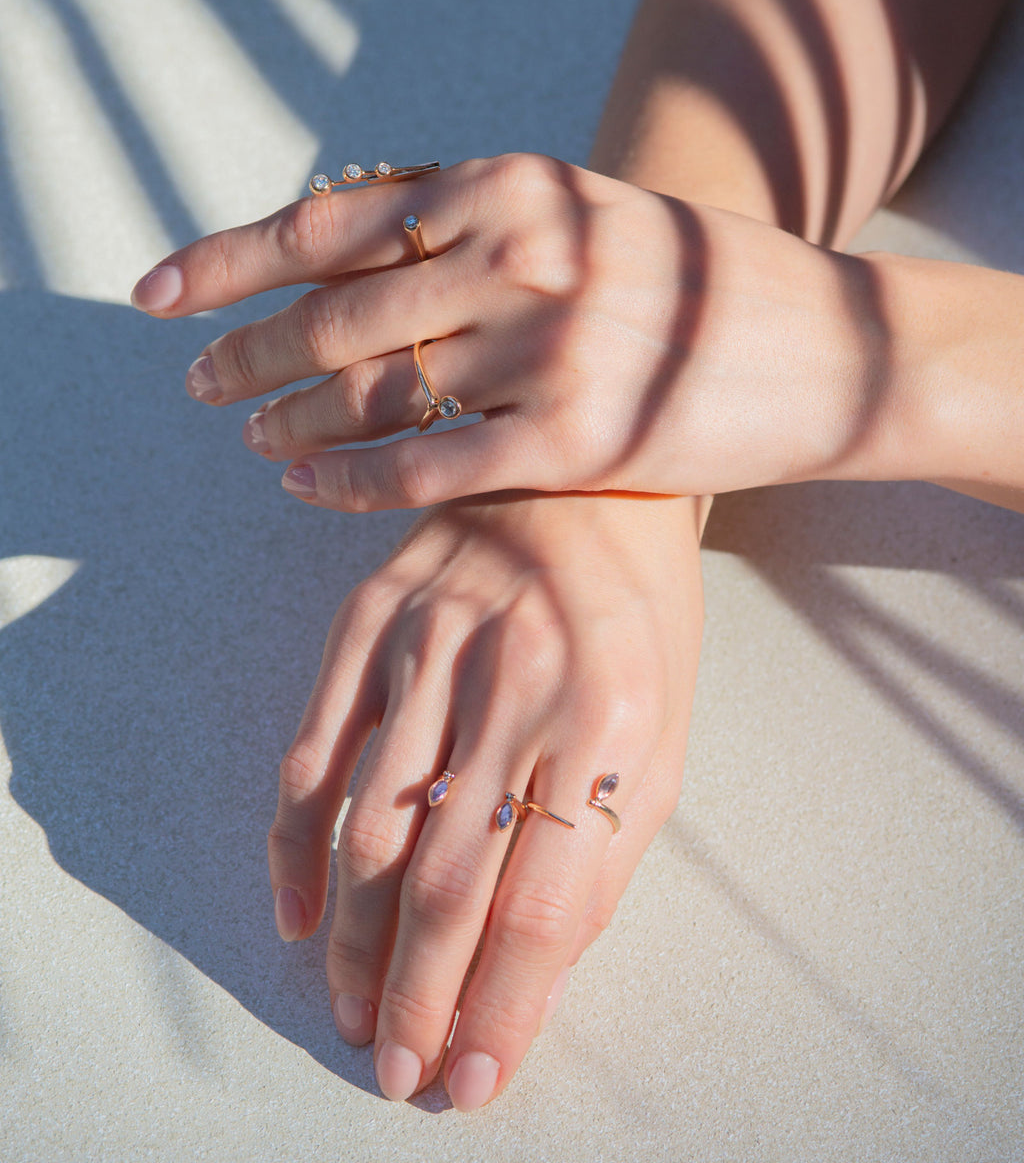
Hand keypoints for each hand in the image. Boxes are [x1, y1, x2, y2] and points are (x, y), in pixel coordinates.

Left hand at [132, 154, 901, 509]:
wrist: (826, 346)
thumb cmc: (694, 281)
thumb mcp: (582, 209)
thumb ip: (472, 214)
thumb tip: (346, 222)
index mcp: (512, 185)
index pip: (329, 222)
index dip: (228, 261)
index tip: (163, 294)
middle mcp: (522, 254)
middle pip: (334, 314)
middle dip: (247, 354)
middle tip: (201, 386)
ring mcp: (549, 350)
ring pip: (371, 395)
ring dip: (290, 423)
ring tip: (250, 442)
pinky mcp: (577, 442)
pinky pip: (426, 469)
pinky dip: (349, 483)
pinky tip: (306, 492)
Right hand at [266, 489, 703, 1108]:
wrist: (580, 474)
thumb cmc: (639, 613)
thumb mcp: (660, 731)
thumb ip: (601, 852)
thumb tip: (530, 978)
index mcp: (606, 716)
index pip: (539, 899)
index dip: (499, 1005)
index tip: (473, 1076)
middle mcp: (512, 681)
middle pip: (444, 879)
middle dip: (418, 998)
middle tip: (400, 1072)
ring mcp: (426, 646)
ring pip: (368, 831)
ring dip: (357, 944)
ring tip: (357, 1017)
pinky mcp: (366, 623)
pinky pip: (310, 753)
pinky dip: (294, 848)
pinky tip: (298, 916)